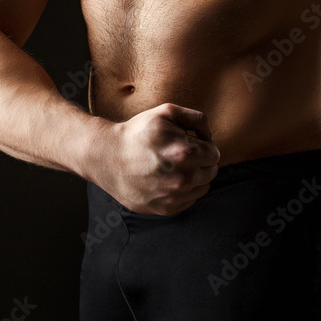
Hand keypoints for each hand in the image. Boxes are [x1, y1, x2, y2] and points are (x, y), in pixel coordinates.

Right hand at [94, 103, 219, 214]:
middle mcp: (181, 178)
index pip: (214, 154)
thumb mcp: (166, 112)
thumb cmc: (138, 132)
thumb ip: (197, 119)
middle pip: (211, 172)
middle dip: (202, 162)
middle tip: (182, 155)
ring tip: (175, 167)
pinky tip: (167, 179)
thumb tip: (210, 138)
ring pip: (203, 188)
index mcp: (185, 152)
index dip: (204, 146)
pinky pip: (189, 200)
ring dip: (195, 177)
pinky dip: (184, 191)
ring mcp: (173, 196)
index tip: (191, 143)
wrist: (107, 157)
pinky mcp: (165, 208)